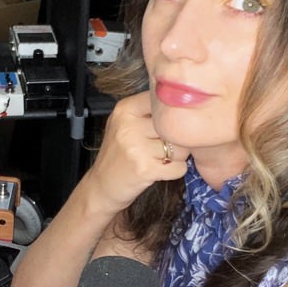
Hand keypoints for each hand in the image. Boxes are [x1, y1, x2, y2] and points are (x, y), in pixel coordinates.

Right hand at [84, 92, 188, 211]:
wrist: (101, 185)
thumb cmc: (119, 154)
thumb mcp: (124, 123)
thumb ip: (148, 110)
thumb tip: (186, 101)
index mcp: (125, 109)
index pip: (165, 102)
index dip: (172, 116)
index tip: (165, 126)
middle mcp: (129, 125)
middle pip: (175, 127)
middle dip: (175, 140)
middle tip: (161, 147)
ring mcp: (135, 148)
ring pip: (180, 148)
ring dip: (176, 157)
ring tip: (158, 159)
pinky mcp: (144, 169)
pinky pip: (179, 167)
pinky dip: (174, 172)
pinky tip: (159, 171)